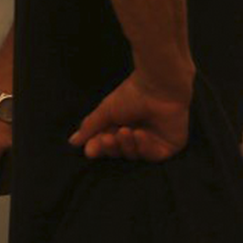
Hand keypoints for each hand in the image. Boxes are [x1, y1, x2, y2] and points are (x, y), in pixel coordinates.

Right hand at [68, 72, 189, 160]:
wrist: (158, 86)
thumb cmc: (132, 94)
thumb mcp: (106, 111)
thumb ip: (90, 127)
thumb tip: (72, 142)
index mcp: (124, 125)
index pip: (109, 144)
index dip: (100, 148)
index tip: (90, 151)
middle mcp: (139, 135)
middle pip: (121, 152)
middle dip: (113, 147)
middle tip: (108, 138)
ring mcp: (155, 141)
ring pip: (136, 155)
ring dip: (128, 145)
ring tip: (126, 131)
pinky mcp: (170, 146)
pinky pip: (154, 156)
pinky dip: (145, 148)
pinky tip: (141, 134)